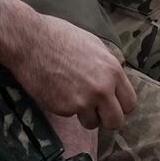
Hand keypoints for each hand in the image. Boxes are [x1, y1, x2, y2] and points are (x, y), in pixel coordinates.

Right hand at [0, 0, 135, 129]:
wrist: (29, 41)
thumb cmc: (59, 37)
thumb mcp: (94, 46)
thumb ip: (107, 68)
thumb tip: (114, 83)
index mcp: (112, 71)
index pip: (130, 103)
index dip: (120, 106)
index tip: (111, 104)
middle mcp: (101, 89)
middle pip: (116, 121)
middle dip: (106, 119)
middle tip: (95, 112)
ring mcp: (82, 101)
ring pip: (92, 124)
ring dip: (84, 116)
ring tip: (72, 97)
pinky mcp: (62, 108)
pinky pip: (70, 115)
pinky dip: (64, 107)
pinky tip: (55, 89)